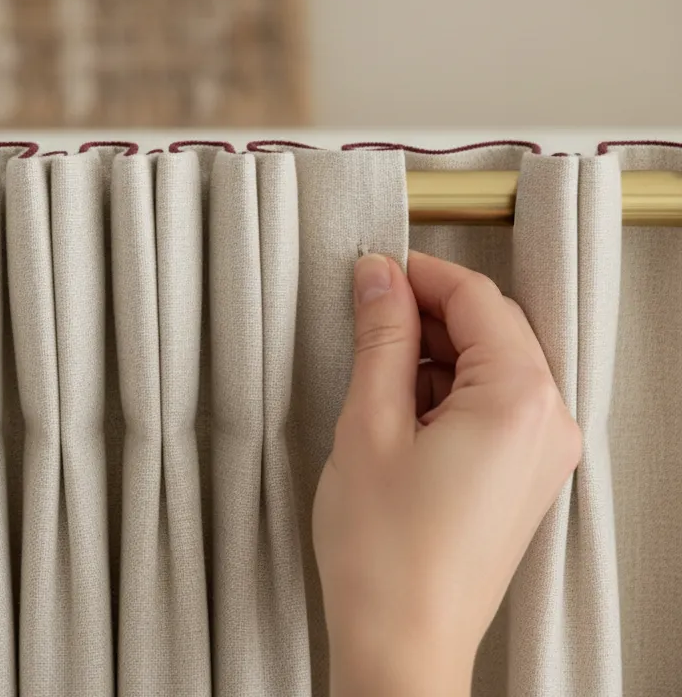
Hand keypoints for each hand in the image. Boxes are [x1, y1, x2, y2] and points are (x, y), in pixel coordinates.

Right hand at [314, 251, 581, 696]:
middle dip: (427, 314)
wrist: (401, 643)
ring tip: (373, 377)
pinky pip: (494, 406)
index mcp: (518, 401)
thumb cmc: (385, 554)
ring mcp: (543, 455)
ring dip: (434, 355)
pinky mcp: (525, 478)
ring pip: (491, 367)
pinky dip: (448, 393)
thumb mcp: (368, 423)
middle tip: (365, 316)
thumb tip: (379, 277)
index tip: (374, 270)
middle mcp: (548, 424)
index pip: (478, 299)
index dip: (419, 274)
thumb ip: (380, 337)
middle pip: (492, 329)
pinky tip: (398, 412)